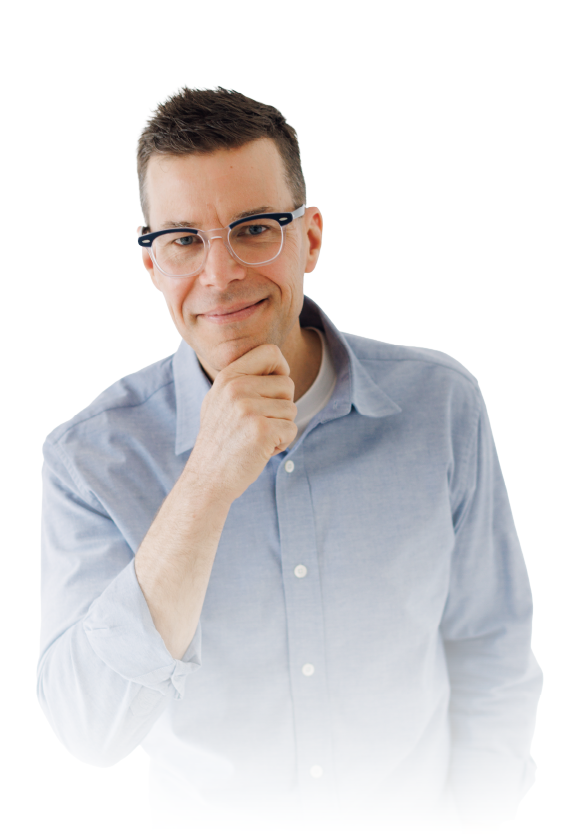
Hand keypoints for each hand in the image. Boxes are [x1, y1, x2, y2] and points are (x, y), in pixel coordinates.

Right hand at [188, 344, 297, 502]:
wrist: (207, 479)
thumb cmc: (219, 442)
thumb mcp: (219, 401)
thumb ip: (241, 380)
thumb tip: (276, 363)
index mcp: (228, 377)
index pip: (270, 352)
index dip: (281, 368)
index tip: (275, 389)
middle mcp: (237, 388)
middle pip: (287, 384)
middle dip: (282, 406)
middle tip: (260, 424)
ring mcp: (248, 408)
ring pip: (291, 409)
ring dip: (281, 428)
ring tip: (256, 439)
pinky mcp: (261, 430)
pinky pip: (291, 429)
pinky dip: (282, 443)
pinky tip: (261, 450)